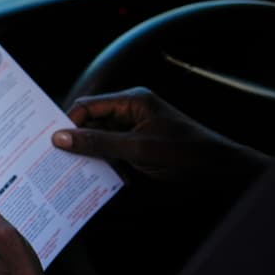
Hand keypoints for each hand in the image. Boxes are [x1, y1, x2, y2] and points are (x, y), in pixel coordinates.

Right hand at [51, 87, 269, 184]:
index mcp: (132, 100)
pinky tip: (98, 174)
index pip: (88, 106)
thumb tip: (61, 138)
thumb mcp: (138, 149)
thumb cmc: (185, 153)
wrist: (221, 168)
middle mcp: (131, 109)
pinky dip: (105, 159)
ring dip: (91, 152)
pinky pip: (112, 147)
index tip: (52, 143)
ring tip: (74, 168)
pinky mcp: (139, 141)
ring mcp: (136, 125)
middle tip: (56, 157)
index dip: (69, 123)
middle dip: (77, 138)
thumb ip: (98, 143)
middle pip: (91, 120)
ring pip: (100, 136)